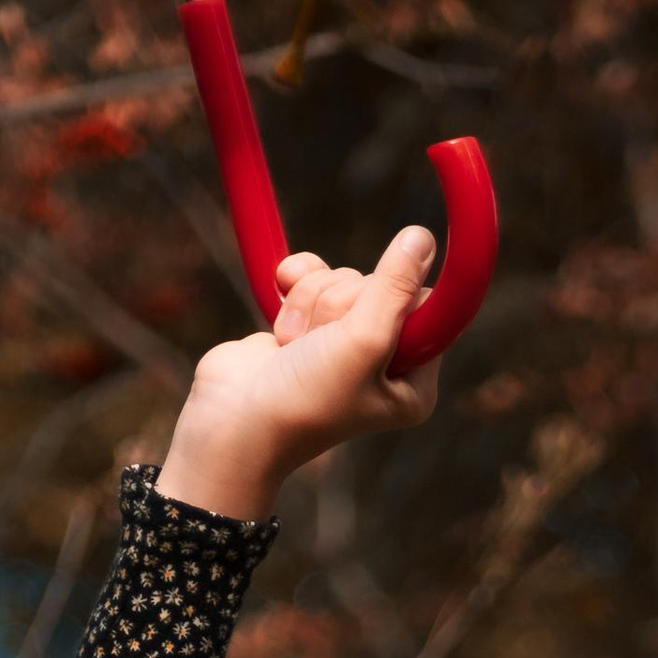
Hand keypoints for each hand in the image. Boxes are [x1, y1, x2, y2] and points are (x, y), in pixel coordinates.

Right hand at [155, 226, 438, 520]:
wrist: (233, 421)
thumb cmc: (303, 398)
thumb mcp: (361, 342)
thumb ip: (394, 288)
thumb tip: (422, 237)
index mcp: (413, 383)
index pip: (424, 304)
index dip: (389, 298)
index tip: (361, 321)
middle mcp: (385, 363)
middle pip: (378, 287)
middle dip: (338, 307)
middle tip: (319, 348)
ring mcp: (344, 343)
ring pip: (341, 280)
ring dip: (310, 304)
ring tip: (294, 346)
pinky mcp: (308, 324)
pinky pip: (314, 275)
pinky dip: (294, 287)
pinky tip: (280, 313)